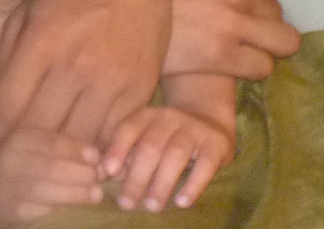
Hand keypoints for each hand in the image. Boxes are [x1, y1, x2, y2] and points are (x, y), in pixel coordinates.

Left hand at [0, 0, 178, 148]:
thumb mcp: (23, 15)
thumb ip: (1, 66)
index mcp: (39, 44)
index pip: (7, 108)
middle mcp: (75, 65)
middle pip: (41, 131)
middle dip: (20, 151)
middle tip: (8, 161)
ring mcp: (111, 80)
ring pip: (78, 140)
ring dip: (58, 156)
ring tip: (41, 161)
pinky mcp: (140, 90)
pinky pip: (113, 135)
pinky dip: (94, 149)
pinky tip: (79, 152)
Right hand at [0, 126, 104, 227]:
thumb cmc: (16, 163)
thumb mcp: (32, 146)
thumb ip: (61, 149)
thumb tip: (97, 157)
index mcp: (19, 140)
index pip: (51, 142)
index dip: (77, 150)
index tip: (97, 157)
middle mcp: (11, 161)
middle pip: (51, 166)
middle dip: (80, 173)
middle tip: (100, 178)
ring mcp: (9, 187)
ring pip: (46, 190)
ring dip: (75, 192)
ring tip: (95, 194)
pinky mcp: (12, 211)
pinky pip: (39, 210)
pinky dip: (59, 210)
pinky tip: (74, 210)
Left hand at [101, 102, 233, 211]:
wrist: (210, 120)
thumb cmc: (168, 137)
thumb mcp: (147, 138)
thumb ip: (128, 154)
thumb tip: (107, 173)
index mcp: (146, 115)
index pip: (128, 130)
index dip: (117, 149)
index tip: (108, 172)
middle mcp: (168, 118)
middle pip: (150, 147)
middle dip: (137, 177)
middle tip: (126, 203)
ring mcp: (194, 130)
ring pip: (175, 155)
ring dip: (162, 183)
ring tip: (152, 207)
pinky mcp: (216, 144)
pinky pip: (205, 166)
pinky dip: (193, 185)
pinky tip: (182, 203)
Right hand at [163, 0, 297, 82]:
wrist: (117, 24)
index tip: (240, 8)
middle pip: (277, 12)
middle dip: (260, 22)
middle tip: (235, 30)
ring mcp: (229, 20)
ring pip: (281, 41)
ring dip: (263, 46)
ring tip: (238, 48)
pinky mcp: (221, 54)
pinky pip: (263, 66)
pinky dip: (251, 68)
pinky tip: (230, 65)